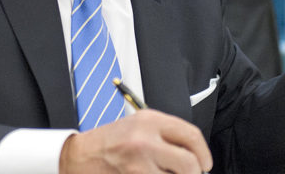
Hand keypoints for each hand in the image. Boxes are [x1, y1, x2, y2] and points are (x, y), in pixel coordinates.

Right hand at [59, 109, 211, 173]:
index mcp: (149, 120)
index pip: (191, 135)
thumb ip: (166, 136)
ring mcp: (138, 161)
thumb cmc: (109, 143)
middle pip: (189, 163)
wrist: (78, 155)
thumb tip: (195, 156)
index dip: (203, 154)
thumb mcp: (138, 127)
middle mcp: (144, 138)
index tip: (205, 164)